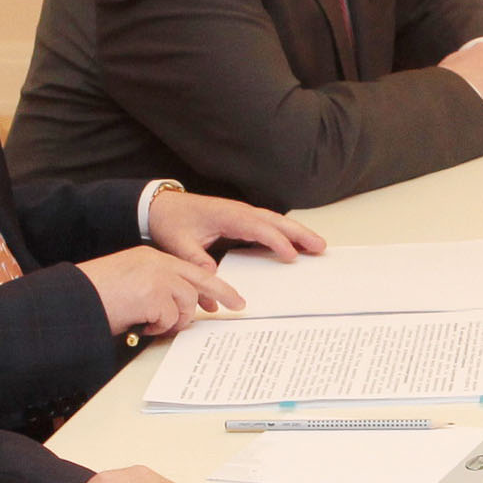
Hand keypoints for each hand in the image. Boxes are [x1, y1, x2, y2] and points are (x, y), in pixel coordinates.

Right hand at [76, 246, 236, 336]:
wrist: (72, 298)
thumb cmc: (92, 296)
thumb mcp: (128, 286)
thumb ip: (155, 292)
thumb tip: (177, 314)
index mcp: (150, 258)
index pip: (189, 270)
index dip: (209, 285)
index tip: (226, 297)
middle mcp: (156, 263)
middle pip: (201, 280)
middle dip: (223, 294)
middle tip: (239, 305)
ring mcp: (157, 277)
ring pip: (186, 305)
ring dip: (174, 322)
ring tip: (151, 325)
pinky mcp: (154, 294)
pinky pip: (169, 319)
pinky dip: (158, 328)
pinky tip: (140, 326)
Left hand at [145, 189, 322, 268]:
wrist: (161, 206)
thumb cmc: (172, 222)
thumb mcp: (179, 244)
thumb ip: (196, 260)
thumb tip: (213, 276)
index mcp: (227, 215)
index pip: (258, 228)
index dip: (277, 241)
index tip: (292, 256)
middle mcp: (239, 211)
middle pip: (276, 221)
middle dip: (299, 233)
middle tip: (320, 246)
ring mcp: (242, 213)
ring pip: (276, 220)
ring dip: (297, 231)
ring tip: (317, 245)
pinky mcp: (241, 218)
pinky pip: (268, 224)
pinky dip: (285, 231)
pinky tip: (296, 242)